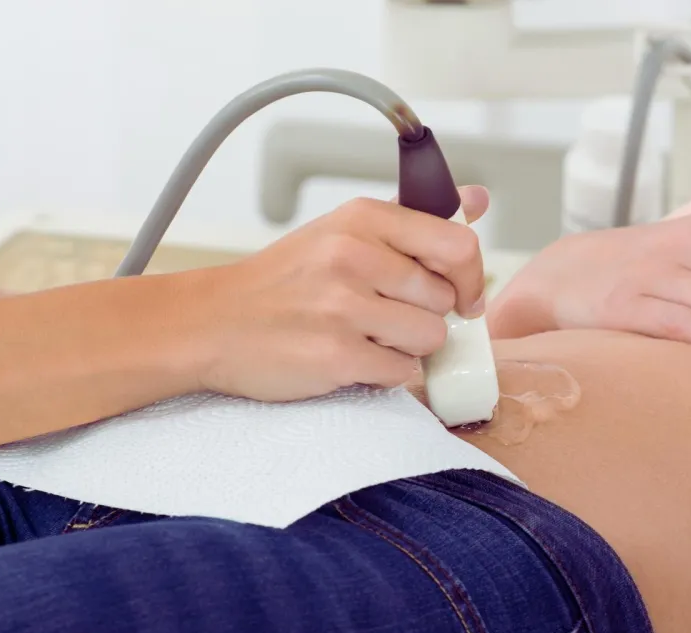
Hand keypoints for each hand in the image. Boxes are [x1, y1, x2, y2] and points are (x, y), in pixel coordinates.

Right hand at [188, 186, 488, 400]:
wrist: (212, 322)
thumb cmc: (285, 281)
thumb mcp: (343, 231)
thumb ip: (414, 220)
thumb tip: (477, 201)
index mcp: (362, 219)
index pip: (458, 245)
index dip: (469, 278)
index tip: (461, 296)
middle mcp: (353, 256)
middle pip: (444, 299)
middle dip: (425, 315)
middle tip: (384, 316)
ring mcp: (343, 307)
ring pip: (429, 338)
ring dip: (406, 346)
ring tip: (365, 336)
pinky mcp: (335, 355)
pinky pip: (400, 372)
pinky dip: (383, 373)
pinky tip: (351, 357)